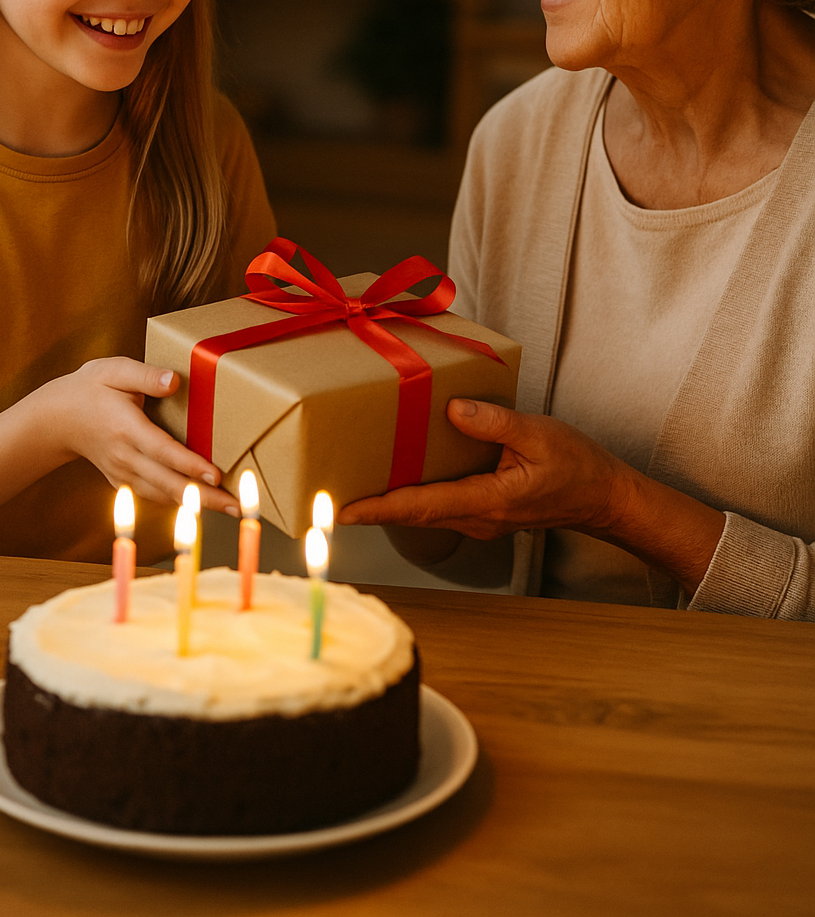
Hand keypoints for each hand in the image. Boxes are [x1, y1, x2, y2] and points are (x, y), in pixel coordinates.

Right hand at [32, 357, 238, 513]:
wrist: (56, 419)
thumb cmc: (89, 388)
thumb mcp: (113, 370)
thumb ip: (144, 375)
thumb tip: (174, 381)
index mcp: (125, 427)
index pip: (161, 450)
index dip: (188, 465)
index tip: (215, 475)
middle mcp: (124, 456)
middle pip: (168, 482)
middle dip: (204, 497)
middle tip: (237, 506)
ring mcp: (122, 472)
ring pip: (163, 495)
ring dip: (196, 505)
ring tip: (229, 509)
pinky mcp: (122, 481)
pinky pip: (153, 495)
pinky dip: (177, 503)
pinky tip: (201, 506)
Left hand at [338, 398, 628, 540]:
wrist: (603, 497)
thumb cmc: (577, 466)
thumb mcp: (539, 435)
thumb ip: (495, 422)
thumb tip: (453, 410)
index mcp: (487, 500)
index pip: (421, 506)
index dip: (378, 508)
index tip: (342, 509)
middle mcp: (476, 517)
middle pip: (411, 515)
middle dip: (368, 508)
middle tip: (326, 498)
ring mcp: (478, 518)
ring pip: (422, 513)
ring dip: (387, 504)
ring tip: (348, 486)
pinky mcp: (481, 511)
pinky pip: (437, 506)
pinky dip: (410, 498)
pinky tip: (396, 477)